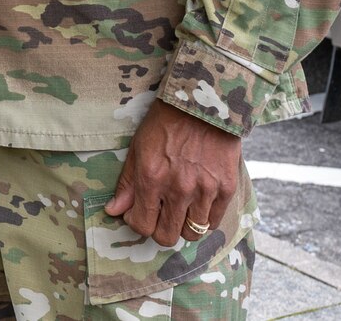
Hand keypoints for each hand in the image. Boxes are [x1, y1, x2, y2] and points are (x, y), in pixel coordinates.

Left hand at [107, 101, 242, 247]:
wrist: (203, 104)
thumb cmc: (165, 123)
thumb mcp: (138, 147)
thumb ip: (127, 183)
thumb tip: (114, 210)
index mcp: (151, 178)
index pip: (142, 225)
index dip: (137, 222)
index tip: (139, 213)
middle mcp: (178, 189)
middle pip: (167, 236)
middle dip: (159, 229)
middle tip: (160, 214)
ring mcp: (204, 190)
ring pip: (192, 233)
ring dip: (183, 225)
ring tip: (180, 209)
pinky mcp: (226, 189)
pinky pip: (213, 222)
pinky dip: (204, 219)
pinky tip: (198, 205)